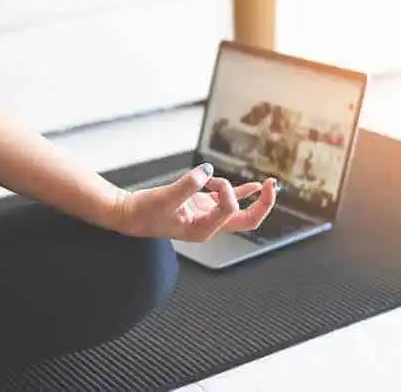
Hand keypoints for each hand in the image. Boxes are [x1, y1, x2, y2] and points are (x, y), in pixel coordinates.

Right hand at [115, 164, 277, 241]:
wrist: (129, 215)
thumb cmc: (144, 212)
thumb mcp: (165, 197)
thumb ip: (188, 184)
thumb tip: (207, 171)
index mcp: (202, 230)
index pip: (229, 210)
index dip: (226, 190)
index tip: (210, 178)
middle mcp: (208, 226)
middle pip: (247, 220)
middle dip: (263, 204)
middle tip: (271, 187)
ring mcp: (206, 216)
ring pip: (240, 211)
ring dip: (254, 197)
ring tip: (268, 184)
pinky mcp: (201, 206)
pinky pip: (227, 201)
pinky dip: (239, 192)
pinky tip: (253, 186)